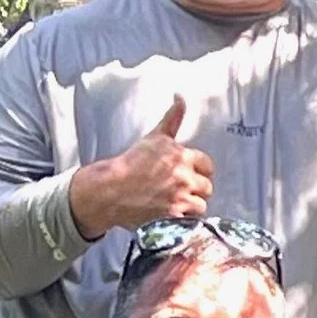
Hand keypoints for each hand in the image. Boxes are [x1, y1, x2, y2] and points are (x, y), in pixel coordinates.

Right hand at [68, 99, 215, 239]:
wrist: (109, 190)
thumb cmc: (131, 163)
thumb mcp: (154, 137)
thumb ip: (172, 119)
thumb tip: (180, 97)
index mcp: (182, 155)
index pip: (207, 165)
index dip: (198, 170)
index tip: (186, 174)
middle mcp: (184, 176)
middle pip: (207, 187)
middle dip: (195, 189)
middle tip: (178, 190)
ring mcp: (179, 197)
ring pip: (201, 205)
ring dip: (191, 206)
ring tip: (174, 203)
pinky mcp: (173, 217)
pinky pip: (191, 220)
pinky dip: (184, 220)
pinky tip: (171, 215)